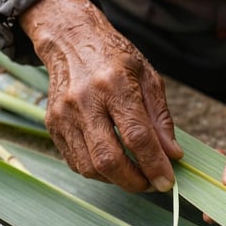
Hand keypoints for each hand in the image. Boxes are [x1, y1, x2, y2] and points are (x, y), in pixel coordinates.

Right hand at [20, 0, 182, 192]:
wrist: (72, 41)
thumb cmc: (116, 59)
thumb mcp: (149, 78)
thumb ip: (161, 119)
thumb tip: (172, 155)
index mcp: (114, 84)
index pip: (137, 136)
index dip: (154, 165)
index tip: (167, 181)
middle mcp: (85, 101)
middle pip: (109, 159)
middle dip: (134, 181)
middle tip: (152, 184)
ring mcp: (64, 115)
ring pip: (90, 167)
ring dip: (117, 180)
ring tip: (135, 175)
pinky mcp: (53, 126)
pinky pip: (76, 162)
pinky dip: (98, 172)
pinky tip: (113, 165)